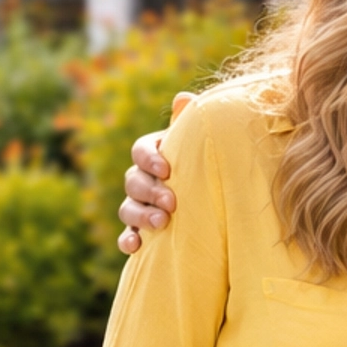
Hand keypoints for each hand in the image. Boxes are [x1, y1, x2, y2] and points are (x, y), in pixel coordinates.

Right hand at [116, 92, 193, 253]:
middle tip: (171, 203)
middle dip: (150, 191)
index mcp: (155, 154)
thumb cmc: (209, 166)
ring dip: (141, 215)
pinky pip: (128, 236)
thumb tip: (183, 99)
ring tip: (161, 224)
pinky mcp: (141, 231)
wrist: (219, 202)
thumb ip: (193, 123)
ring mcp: (139, 205)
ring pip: (127, 208)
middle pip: (133, 180)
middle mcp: (142, 178)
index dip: (150, 159)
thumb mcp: (204, 145)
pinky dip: (128, 241)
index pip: (140, 150)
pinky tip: (135, 247)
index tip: (166, 169)